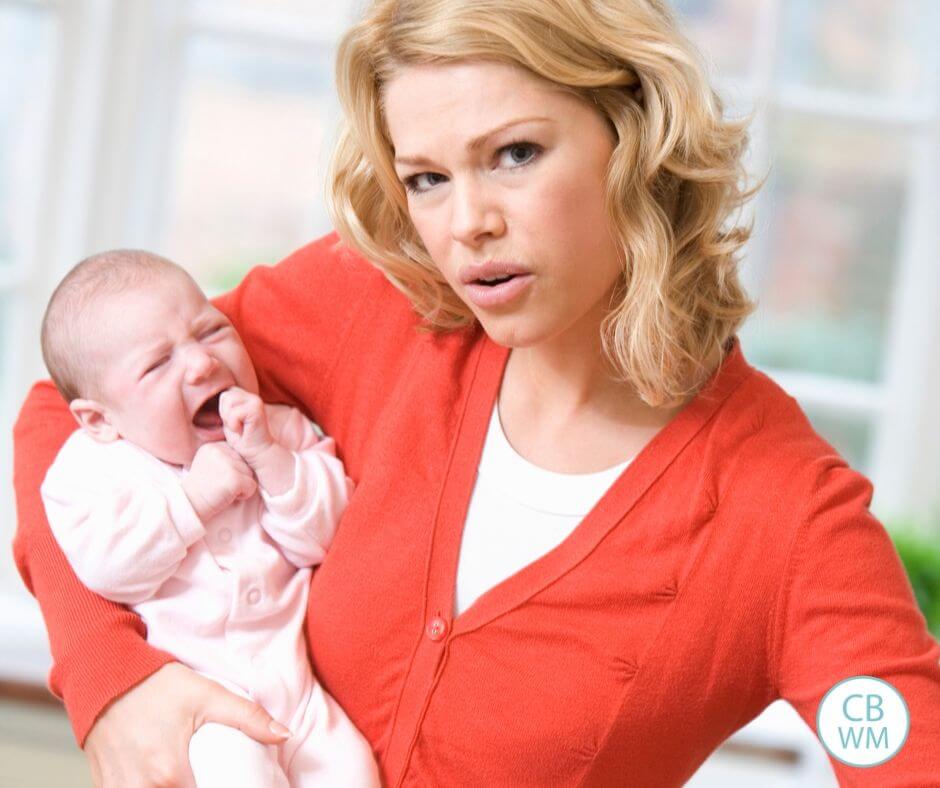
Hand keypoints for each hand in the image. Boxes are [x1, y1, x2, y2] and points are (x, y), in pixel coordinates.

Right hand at [84, 662, 290, 787]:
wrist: (105, 675)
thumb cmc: (156, 685)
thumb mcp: (207, 694)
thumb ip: (248, 717)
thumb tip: (284, 735)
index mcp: (169, 774)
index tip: (228, 783)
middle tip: (210, 778)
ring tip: (190, 779)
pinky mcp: (104, 786)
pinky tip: (163, 781)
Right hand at [182, 442, 256, 521]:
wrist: (189, 506)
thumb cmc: (201, 489)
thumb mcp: (209, 465)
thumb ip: (225, 457)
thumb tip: (249, 456)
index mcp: (213, 446)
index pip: (238, 453)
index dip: (233, 469)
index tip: (218, 478)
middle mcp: (220, 450)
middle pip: (246, 462)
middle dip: (238, 476)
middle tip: (220, 485)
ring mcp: (227, 463)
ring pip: (250, 473)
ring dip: (241, 486)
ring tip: (223, 490)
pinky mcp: (234, 478)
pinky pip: (252, 486)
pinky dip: (244, 495)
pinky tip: (227, 496)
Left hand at [219, 387, 274, 465]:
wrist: (257, 452)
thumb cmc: (242, 439)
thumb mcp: (229, 419)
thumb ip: (225, 406)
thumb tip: (210, 397)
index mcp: (246, 397)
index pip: (224, 394)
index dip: (224, 410)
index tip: (234, 423)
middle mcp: (252, 397)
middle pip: (225, 396)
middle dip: (225, 413)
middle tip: (237, 425)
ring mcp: (255, 402)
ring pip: (228, 401)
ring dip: (230, 419)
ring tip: (239, 427)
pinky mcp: (256, 410)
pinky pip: (234, 414)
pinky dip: (234, 425)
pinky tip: (243, 431)